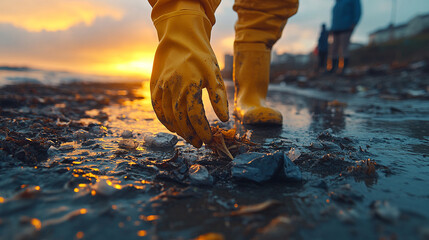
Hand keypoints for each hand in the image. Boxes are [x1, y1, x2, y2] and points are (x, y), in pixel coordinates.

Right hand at [150, 12, 228, 147]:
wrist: (179, 37)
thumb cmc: (200, 55)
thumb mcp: (214, 73)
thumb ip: (218, 97)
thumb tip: (224, 119)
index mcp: (190, 85)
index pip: (195, 115)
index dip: (202, 130)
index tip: (208, 139)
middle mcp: (173, 88)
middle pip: (181, 119)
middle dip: (190, 134)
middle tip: (199, 143)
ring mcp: (162, 88)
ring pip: (168, 116)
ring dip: (179, 130)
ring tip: (188, 137)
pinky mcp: (155, 86)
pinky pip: (158, 109)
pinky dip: (165, 121)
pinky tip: (173, 128)